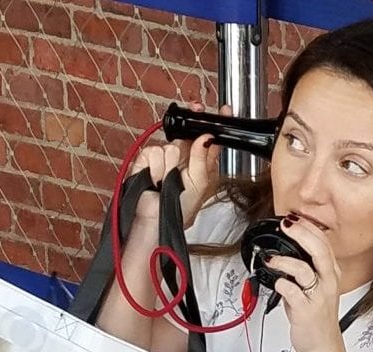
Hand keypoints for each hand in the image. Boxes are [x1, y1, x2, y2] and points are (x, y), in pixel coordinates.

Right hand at [128, 102, 226, 225]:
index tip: (225, 110)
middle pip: (187, 132)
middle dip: (191, 125)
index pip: (209, 137)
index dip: (215, 122)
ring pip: (170, 146)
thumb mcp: (199, 183)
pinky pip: (153, 153)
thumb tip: (207, 138)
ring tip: (167, 181)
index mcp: (200, 161)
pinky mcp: (147, 159)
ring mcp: (165, 157)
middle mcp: (183, 156)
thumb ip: (203, 159)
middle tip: (196, 113)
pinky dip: (156, 168)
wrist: (157, 219)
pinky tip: (156, 179)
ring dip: (170, 166)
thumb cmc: (182, 207)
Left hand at [269, 214, 349, 351]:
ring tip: (271, 259)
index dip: (308, 228)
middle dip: (301, 234)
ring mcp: (318, 296)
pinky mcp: (306, 311)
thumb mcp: (317, 288)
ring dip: (285, 261)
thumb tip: (286, 252)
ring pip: (304, 270)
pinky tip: (275, 282)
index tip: (293, 218)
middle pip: (319, 250)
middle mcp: (328, 282)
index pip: (323, 243)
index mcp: (331, 274)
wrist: (324, 346)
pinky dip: (282, 284)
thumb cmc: (318, 318)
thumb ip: (306, 269)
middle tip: (286, 225)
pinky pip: (293, 293)